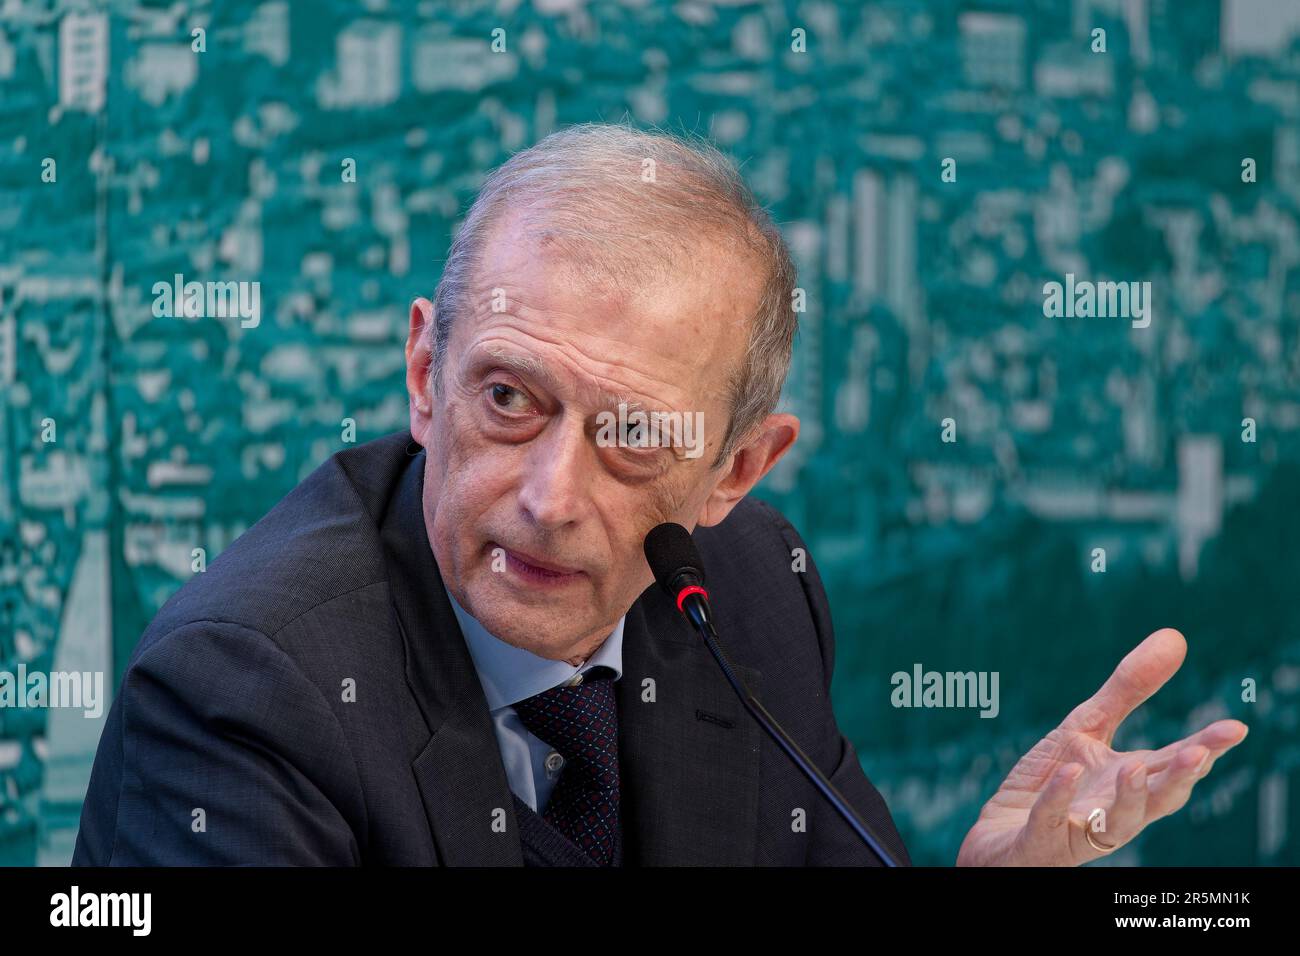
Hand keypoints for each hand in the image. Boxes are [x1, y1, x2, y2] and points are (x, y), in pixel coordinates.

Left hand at [956, 628, 1247, 865]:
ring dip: (1128, 798)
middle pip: (1156, 799)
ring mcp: (1080, 829)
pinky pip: (1052, 820)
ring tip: (1134, 767)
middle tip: (1198, 754)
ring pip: (1115, 822)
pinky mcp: (1042, 839)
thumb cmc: (1052, 782)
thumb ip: (1129, 690)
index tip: (1235, 728)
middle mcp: (1114, 810)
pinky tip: (1068, 774)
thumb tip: (1175, 637)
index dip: (1204, 749)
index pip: (1173, 765)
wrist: (1001, 833)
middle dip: (1178, 778)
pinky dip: (1060, 799)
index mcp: (1129, 782)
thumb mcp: (1086, 729)